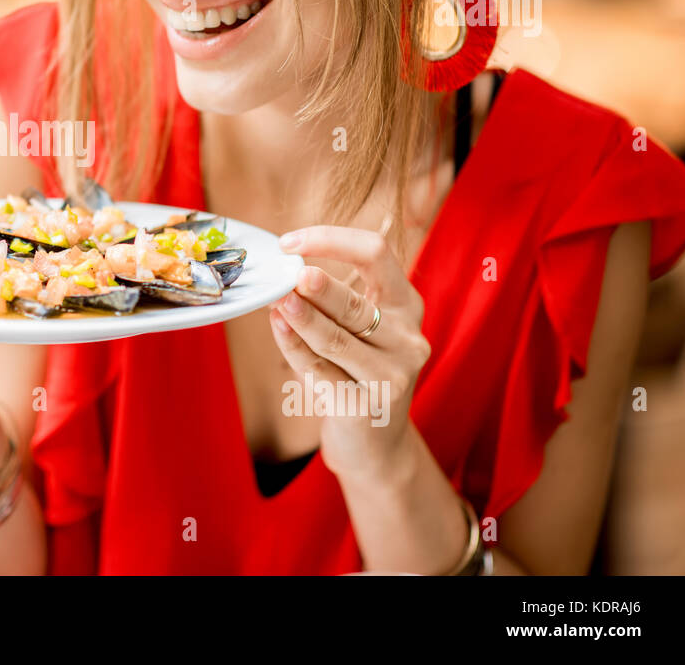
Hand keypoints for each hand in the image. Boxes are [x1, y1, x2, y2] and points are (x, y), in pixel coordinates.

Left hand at [268, 226, 431, 481]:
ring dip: (302, 318)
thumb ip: (329, 300)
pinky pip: (320, 370)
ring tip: (276, 300)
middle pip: (357, 303)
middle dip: (320, 287)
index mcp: (406, 304)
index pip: (376, 253)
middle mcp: (408, 337)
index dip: (332, 240)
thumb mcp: (355, 329)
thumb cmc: (356, 372)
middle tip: (291, 275)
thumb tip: (283, 273)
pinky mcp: (367, 405)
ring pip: (338, 338)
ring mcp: (393, 374)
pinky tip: (277, 327)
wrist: (375, 444)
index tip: (289, 242)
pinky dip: (293, 346)